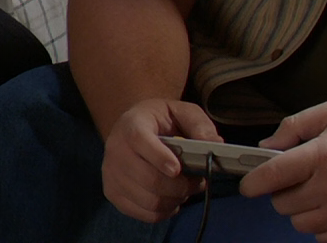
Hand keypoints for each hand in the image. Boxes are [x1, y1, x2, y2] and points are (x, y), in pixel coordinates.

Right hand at [101, 99, 221, 222]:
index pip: (139, 141)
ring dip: (175, 200)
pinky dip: (164, 211)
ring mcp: (111, 174)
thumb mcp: (181, 112)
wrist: (131, 128)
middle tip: (198, 182)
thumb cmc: (159, 121)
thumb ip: (199, 125)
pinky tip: (171, 199)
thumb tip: (215, 144)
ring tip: (185, 190)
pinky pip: (144, 214)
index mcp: (131, 124)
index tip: (178, 169)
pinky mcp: (112, 193)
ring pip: (149, 201)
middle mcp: (115, 149)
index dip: (159, 157)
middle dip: (181, 186)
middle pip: (149, 179)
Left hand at [238, 101, 326, 242]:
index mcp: (323, 154)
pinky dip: (321, 226)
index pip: (273, 175)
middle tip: (296, 180)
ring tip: (318, 192)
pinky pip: (322, 238)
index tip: (248, 185)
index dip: (253, 182)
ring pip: (300, 223)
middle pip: (283, 203)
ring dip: (301, 210)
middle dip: (281, 192)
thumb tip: (267, 145)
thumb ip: (296, 126)